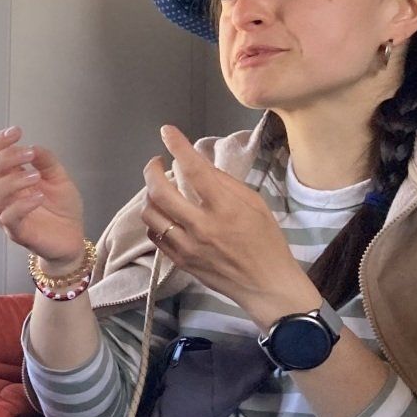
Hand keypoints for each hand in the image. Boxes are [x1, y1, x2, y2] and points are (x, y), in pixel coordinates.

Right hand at [0, 127, 86, 266]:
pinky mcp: (17, 232)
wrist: (73, 238)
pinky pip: (8, 217)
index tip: (16, 132)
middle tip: (27, 154)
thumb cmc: (61, 209)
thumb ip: (46, 161)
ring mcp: (6, 214)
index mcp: (8, 179)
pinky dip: (22, 204)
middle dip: (3, 158)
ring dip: (11, 181)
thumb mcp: (59, 177)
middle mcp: (2, 195)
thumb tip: (34, 145)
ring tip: (35, 176)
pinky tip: (38, 196)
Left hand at [142, 126, 318, 329]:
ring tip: (159, 187)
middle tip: (156, 162)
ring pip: (150, 213)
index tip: (168, 132)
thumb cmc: (266, 241)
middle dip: (151, 170)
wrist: (265, 284)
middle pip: (160, 192)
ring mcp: (187, 246)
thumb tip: (199, 163)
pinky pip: (154, 234)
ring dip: (150, 195)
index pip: (195, 170)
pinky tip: (163, 212)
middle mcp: (202, 227)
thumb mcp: (255, 204)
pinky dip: (154, 218)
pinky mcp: (179, 260)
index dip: (178, 147)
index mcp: (225, 209)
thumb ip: (224, 183)